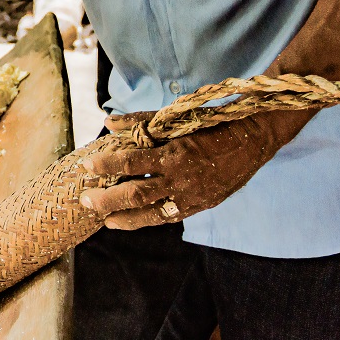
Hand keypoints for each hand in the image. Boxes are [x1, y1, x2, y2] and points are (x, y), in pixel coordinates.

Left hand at [79, 110, 309, 229]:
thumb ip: (140, 122)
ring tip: (105, 221)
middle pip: (136, 194)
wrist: (254, 138)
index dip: (106, 165)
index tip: (85, 166)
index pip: (131, 162)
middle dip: (108, 199)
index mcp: (174, 152)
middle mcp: (182, 178)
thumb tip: (107, 123)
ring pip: (152, 213)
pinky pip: (170, 217)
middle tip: (85, 200)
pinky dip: (149, 219)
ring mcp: (193, 195)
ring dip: (125, 218)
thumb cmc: (210, 122)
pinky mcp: (202, 205)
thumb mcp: (176, 118)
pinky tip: (132, 220)